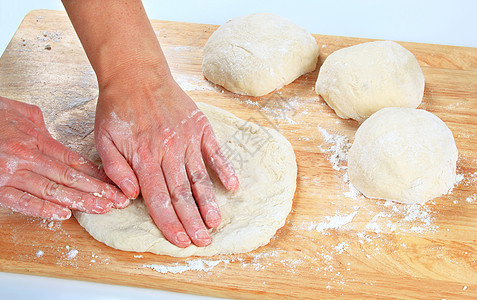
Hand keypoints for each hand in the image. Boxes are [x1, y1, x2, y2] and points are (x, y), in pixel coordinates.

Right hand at [0, 96, 128, 220]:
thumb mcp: (21, 113)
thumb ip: (41, 127)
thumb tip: (55, 137)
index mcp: (37, 139)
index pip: (74, 160)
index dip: (96, 174)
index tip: (114, 184)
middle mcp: (27, 156)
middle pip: (70, 176)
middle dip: (97, 191)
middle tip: (118, 201)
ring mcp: (11, 172)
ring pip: (52, 190)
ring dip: (79, 201)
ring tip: (101, 209)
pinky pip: (22, 201)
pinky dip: (43, 209)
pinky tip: (63, 215)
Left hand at [94, 75, 238, 247]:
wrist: (136, 74)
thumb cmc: (118, 109)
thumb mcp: (103, 139)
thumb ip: (116, 170)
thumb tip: (131, 197)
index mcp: (143, 158)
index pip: (158, 199)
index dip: (170, 223)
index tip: (180, 242)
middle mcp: (168, 151)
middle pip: (181, 193)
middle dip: (192, 221)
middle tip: (203, 242)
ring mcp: (186, 139)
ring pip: (199, 177)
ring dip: (208, 202)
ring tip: (215, 223)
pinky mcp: (199, 127)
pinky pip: (214, 151)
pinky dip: (224, 169)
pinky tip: (232, 186)